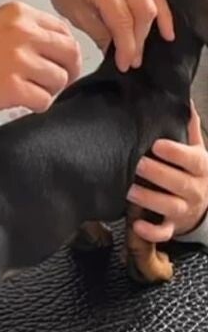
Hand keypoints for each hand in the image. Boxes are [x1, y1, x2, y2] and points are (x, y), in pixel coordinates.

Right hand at [0, 1, 82, 113]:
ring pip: (60, 79)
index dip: (65, 51)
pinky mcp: (14, 88)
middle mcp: (23, 33)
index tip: (60, 61)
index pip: (64, 30)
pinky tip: (20, 101)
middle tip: (56, 81)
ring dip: (49, 90)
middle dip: (67, 71)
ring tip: (29, 90)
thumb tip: (56, 47)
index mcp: (20, 14)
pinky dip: (36, 105)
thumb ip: (27, 29)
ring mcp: (19, 60)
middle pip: (70, 54)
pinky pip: (45, 101)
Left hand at [31, 0, 173, 71]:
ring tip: (140, 51)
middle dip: (138, 41)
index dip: (126, 46)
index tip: (124, 64)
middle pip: (141, 13)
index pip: (122, 21)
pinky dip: (162, 13)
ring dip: (148, 31)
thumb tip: (114, 51)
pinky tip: (166, 31)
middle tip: (132, 61)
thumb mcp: (71, 10)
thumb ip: (97, 31)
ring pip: (151, 4)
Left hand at [128, 103, 207, 241]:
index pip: (194, 160)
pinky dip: (152, 232)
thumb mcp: (195, 148)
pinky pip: (164, 233)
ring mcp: (185, 210)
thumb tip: (183, 98)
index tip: (157, 145)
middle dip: (159, 174)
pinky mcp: (173, 226)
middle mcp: (196, 190)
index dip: (177, 153)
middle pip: (181, 184)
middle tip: (138, 164)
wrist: (202, 203)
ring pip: (171, 208)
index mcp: (202, 168)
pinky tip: (137, 225)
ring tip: (130, 190)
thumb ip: (188, 126)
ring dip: (151, 200)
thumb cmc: (191, 169)